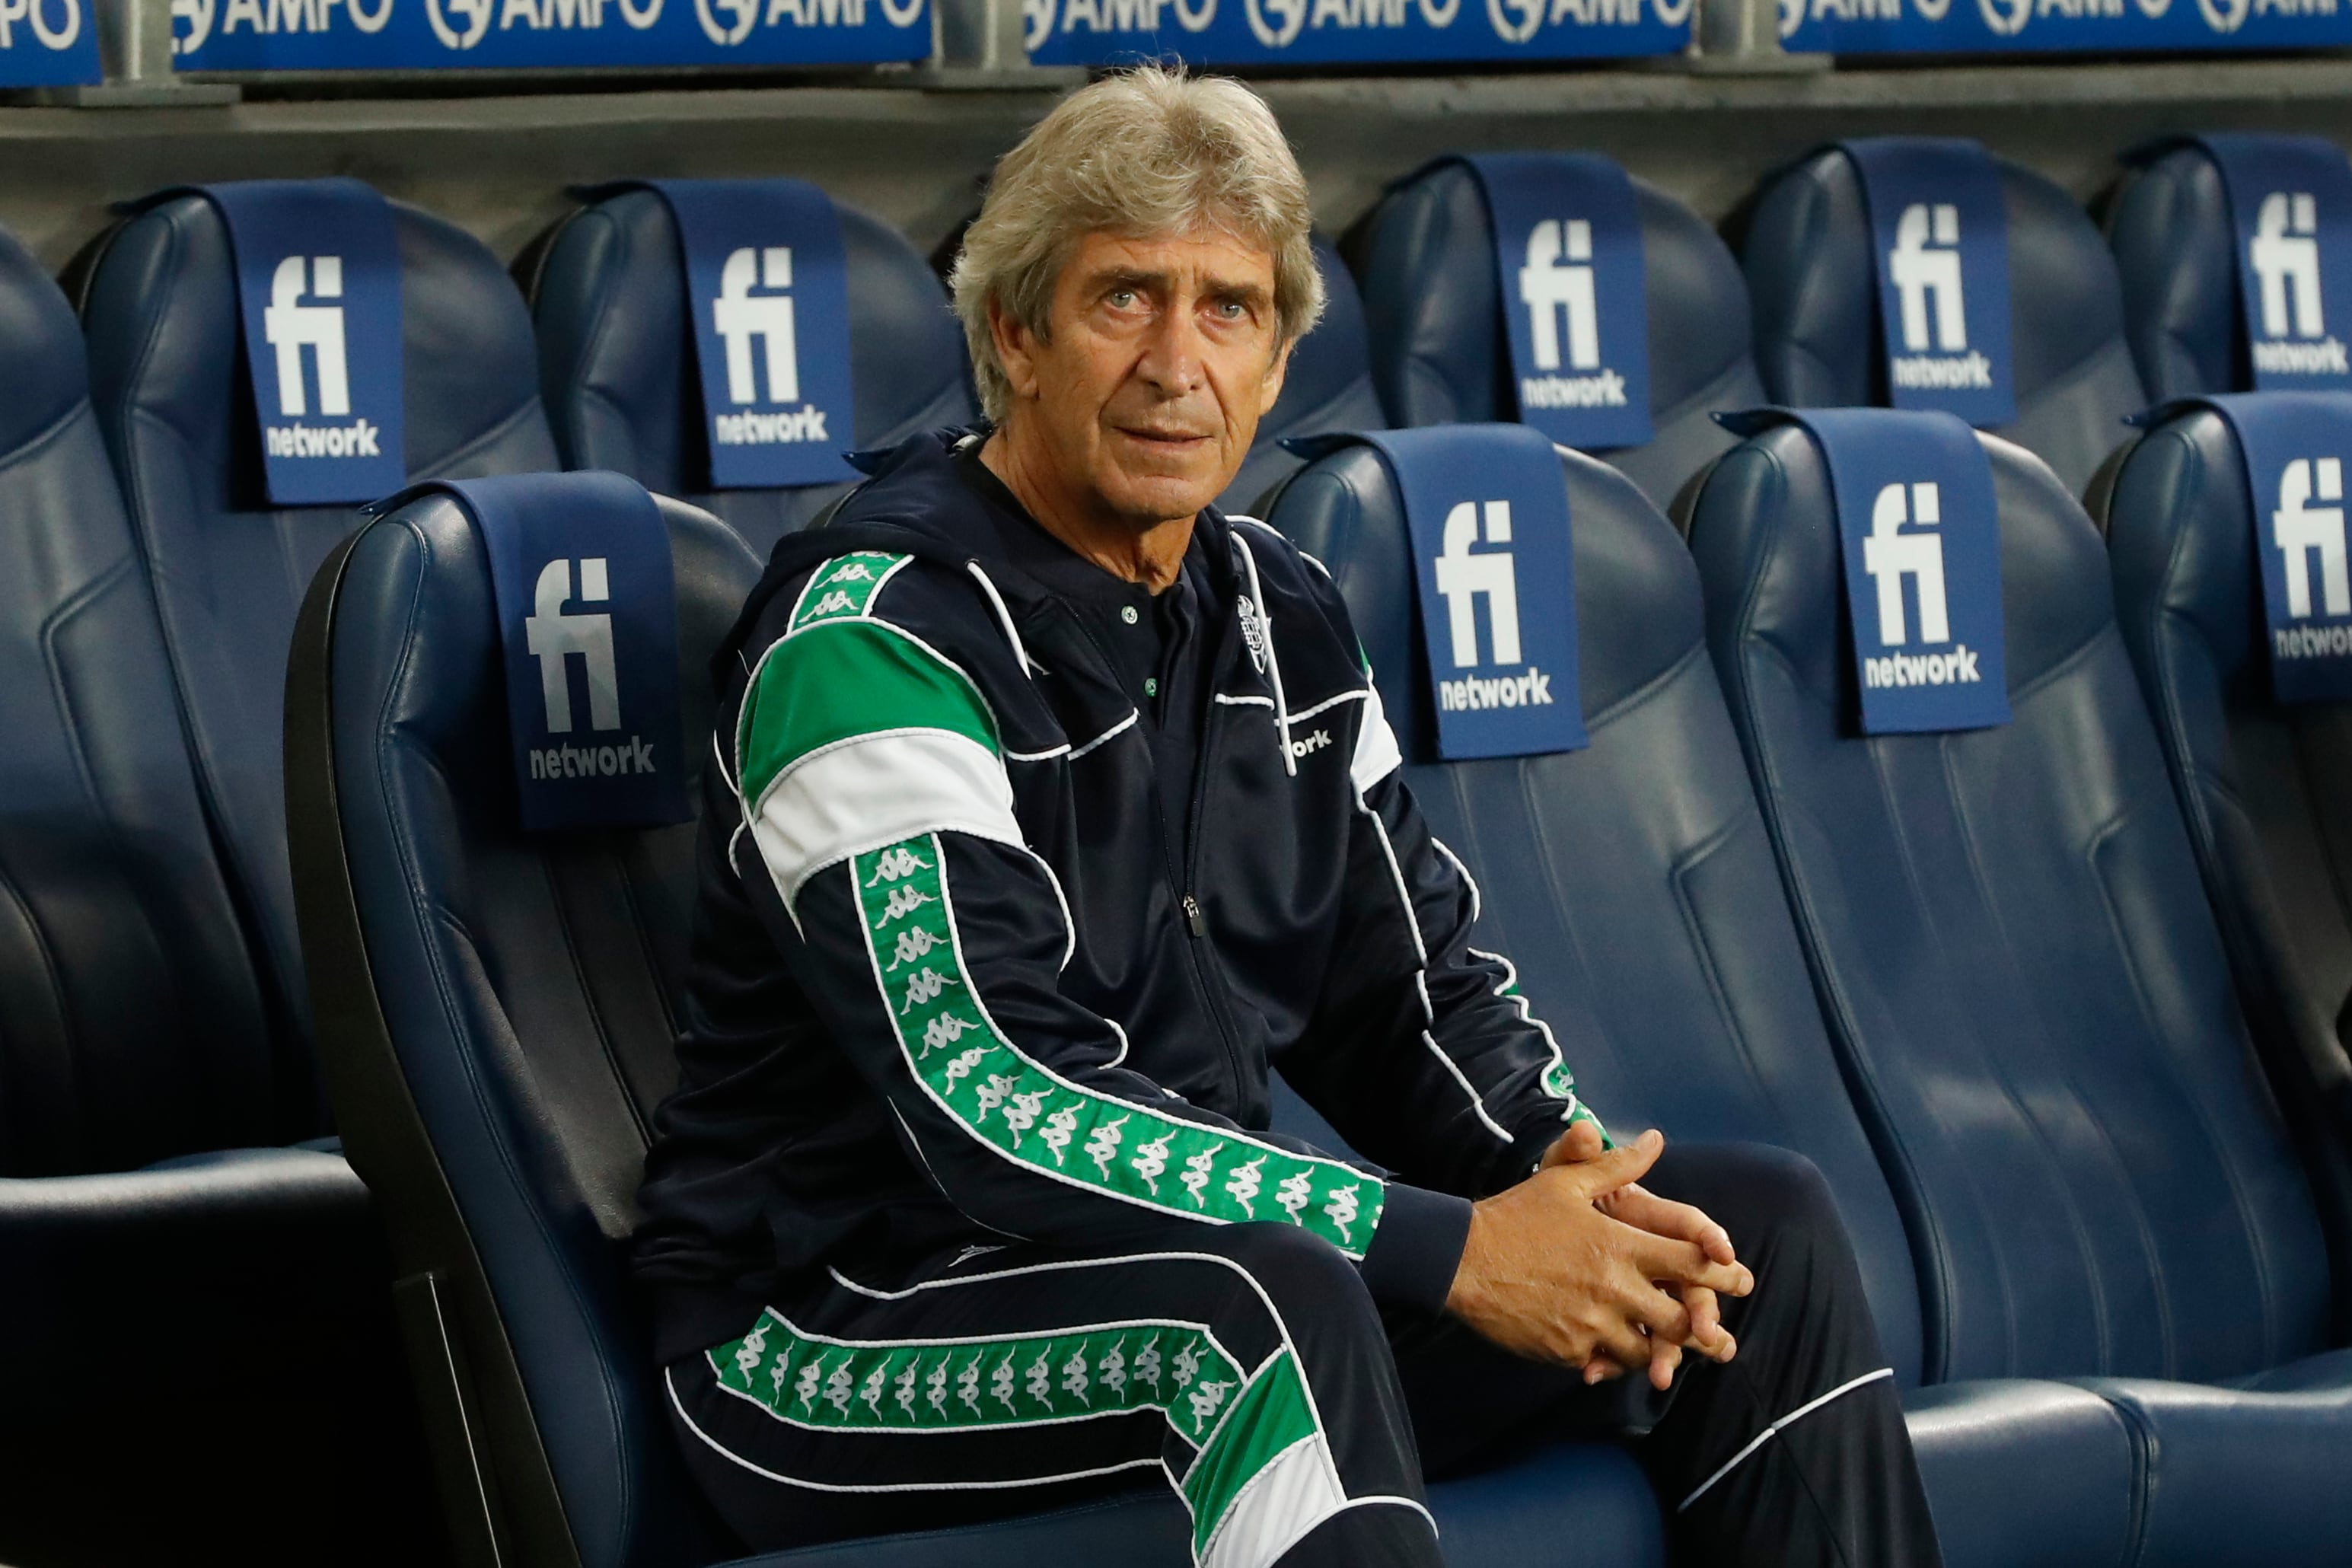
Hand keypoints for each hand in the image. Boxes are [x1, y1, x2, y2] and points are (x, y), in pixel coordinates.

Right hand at [1445, 1129, 1751, 1390]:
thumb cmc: (1516, 1215)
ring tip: (1668, 1351)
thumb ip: (1617, 1165)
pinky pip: (1605, 1364)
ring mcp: (1592, 1324)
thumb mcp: (1567, 1182)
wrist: (1462, 1258)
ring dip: (1658, 1349)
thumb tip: (1655, 1141)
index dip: (1722, 1271)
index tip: (1741, 1277)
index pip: (1689, 1261)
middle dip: (1704, 1328)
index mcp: (1620, 1244)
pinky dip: (1613, 1362)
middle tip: (1719, 1336)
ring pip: (1646, 1350)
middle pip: (1679, 1318)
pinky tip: (1615, 1359)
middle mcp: (1614, 1287)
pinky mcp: (1568, 1350)